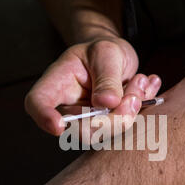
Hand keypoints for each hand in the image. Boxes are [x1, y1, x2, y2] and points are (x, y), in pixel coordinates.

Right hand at [25, 37, 160, 136]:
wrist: (116, 58)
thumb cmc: (103, 51)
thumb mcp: (107, 52)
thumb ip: (107, 76)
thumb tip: (106, 103)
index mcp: (57, 83)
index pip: (38, 103)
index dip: (44, 117)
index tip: (58, 126)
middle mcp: (68, 107)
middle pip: (80, 129)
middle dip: (114, 117)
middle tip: (135, 89)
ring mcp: (87, 121)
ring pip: (105, 133)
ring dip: (131, 110)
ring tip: (141, 81)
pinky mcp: (105, 127)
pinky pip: (123, 129)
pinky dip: (140, 109)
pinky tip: (146, 86)